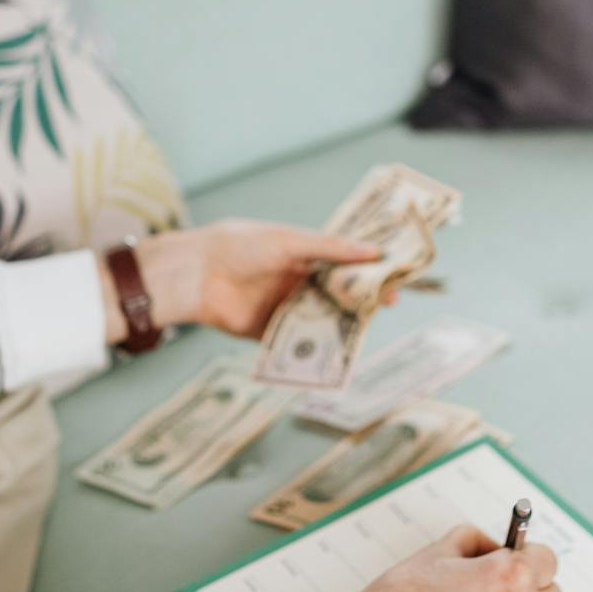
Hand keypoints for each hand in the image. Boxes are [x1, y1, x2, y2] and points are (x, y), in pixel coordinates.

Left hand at [99, 219, 389, 343]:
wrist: (197, 273)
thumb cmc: (241, 245)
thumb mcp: (290, 241)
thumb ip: (330, 248)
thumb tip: (373, 251)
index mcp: (304, 255)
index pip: (345, 263)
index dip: (369, 269)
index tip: (395, 273)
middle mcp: (298, 282)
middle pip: (339, 294)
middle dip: (363, 299)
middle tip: (388, 302)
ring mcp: (286, 308)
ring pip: (323, 319)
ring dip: (343, 323)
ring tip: (368, 324)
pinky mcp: (271, 333)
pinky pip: (299, 342)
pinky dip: (316, 346)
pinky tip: (336, 350)